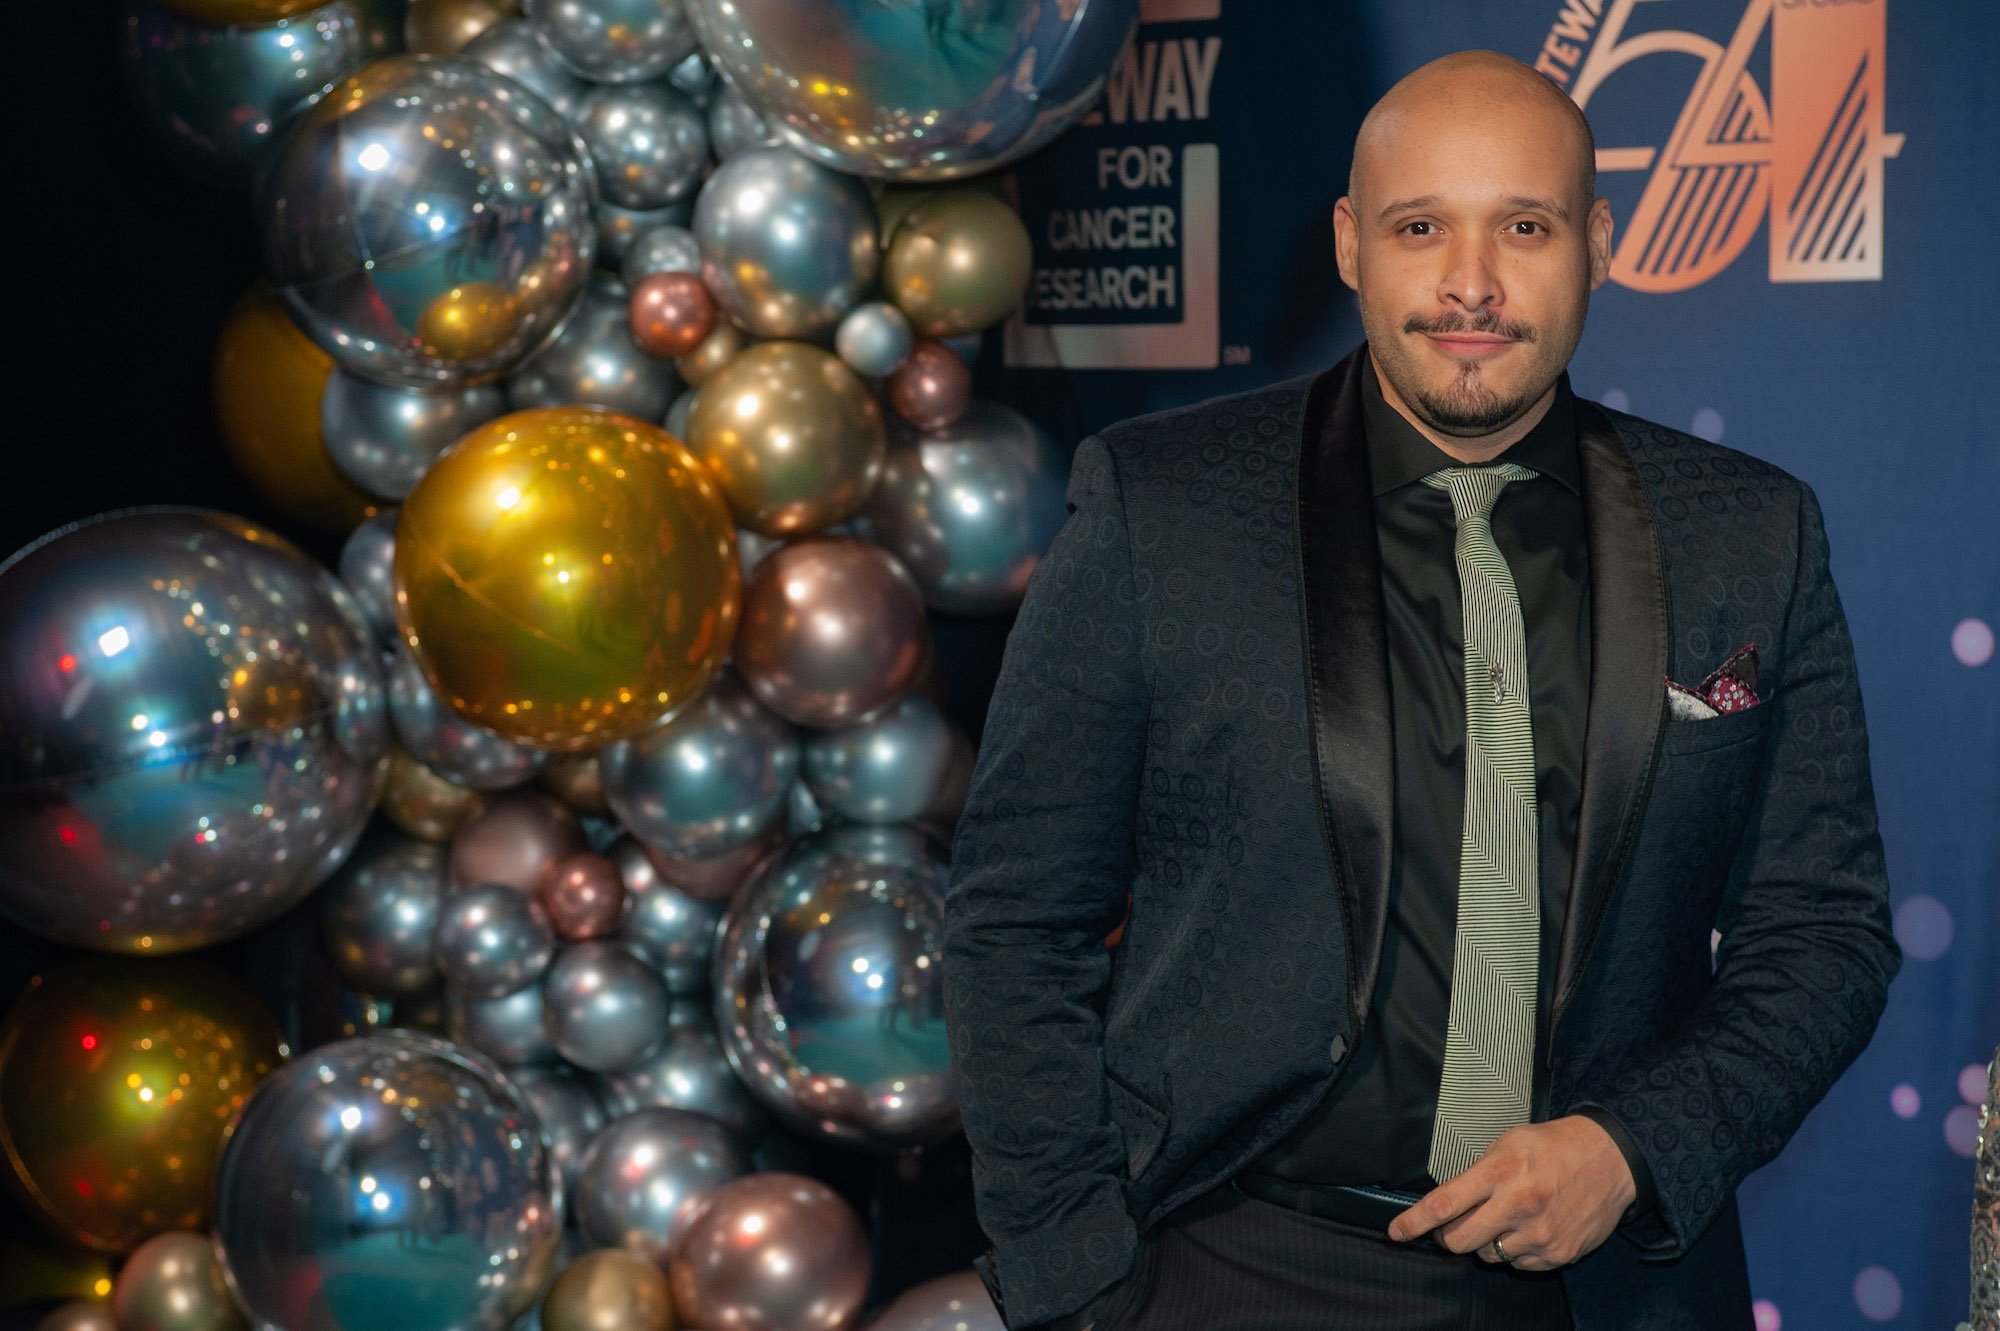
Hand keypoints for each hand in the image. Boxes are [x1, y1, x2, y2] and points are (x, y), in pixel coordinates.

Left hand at [1384, 1114, 1635, 1270]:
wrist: (1610, 1160)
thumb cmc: (1554, 1147)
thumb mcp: (1508, 1142)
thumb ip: (1477, 1172)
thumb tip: (1447, 1203)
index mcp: (1501, 1171)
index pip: (1444, 1204)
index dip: (1414, 1222)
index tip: (1397, 1231)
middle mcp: (1519, 1205)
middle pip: (1459, 1241)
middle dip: (1449, 1236)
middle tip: (1456, 1223)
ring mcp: (1539, 1234)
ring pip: (1488, 1256)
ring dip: (1487, 1241)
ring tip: (1506, 1216)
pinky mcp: (1558, 1254)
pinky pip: (1518, 1264)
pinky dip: (1516, 1250)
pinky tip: (1530, 1226)